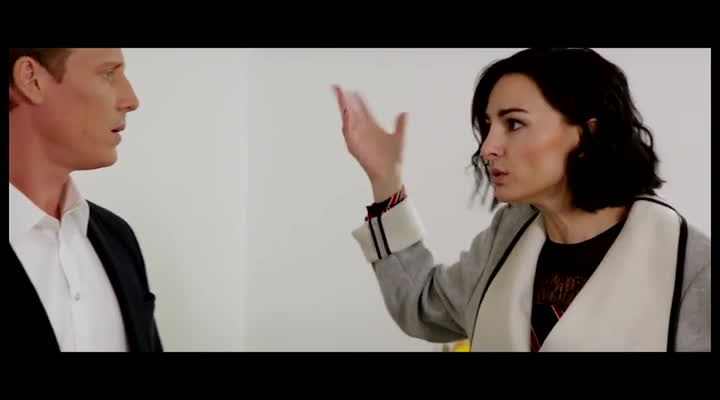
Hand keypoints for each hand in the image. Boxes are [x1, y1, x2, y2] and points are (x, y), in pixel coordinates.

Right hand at [332, 85, 406, 200]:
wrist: (389, 174)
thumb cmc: (393, 158)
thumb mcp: (399, 138)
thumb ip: (401, 125)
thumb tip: (404, 112)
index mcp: (372, 126)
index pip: (363, 109)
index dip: (358, 99)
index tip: (354, 90)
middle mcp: (363, 130)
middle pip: (351, 110)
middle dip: (344, 99)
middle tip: (337, 87)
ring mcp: (357, 137)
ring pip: (347, 118)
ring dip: (342, 107)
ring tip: (339, 95)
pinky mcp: (354, 145)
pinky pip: (348, 132)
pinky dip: (346, 122)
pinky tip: (346, 112)